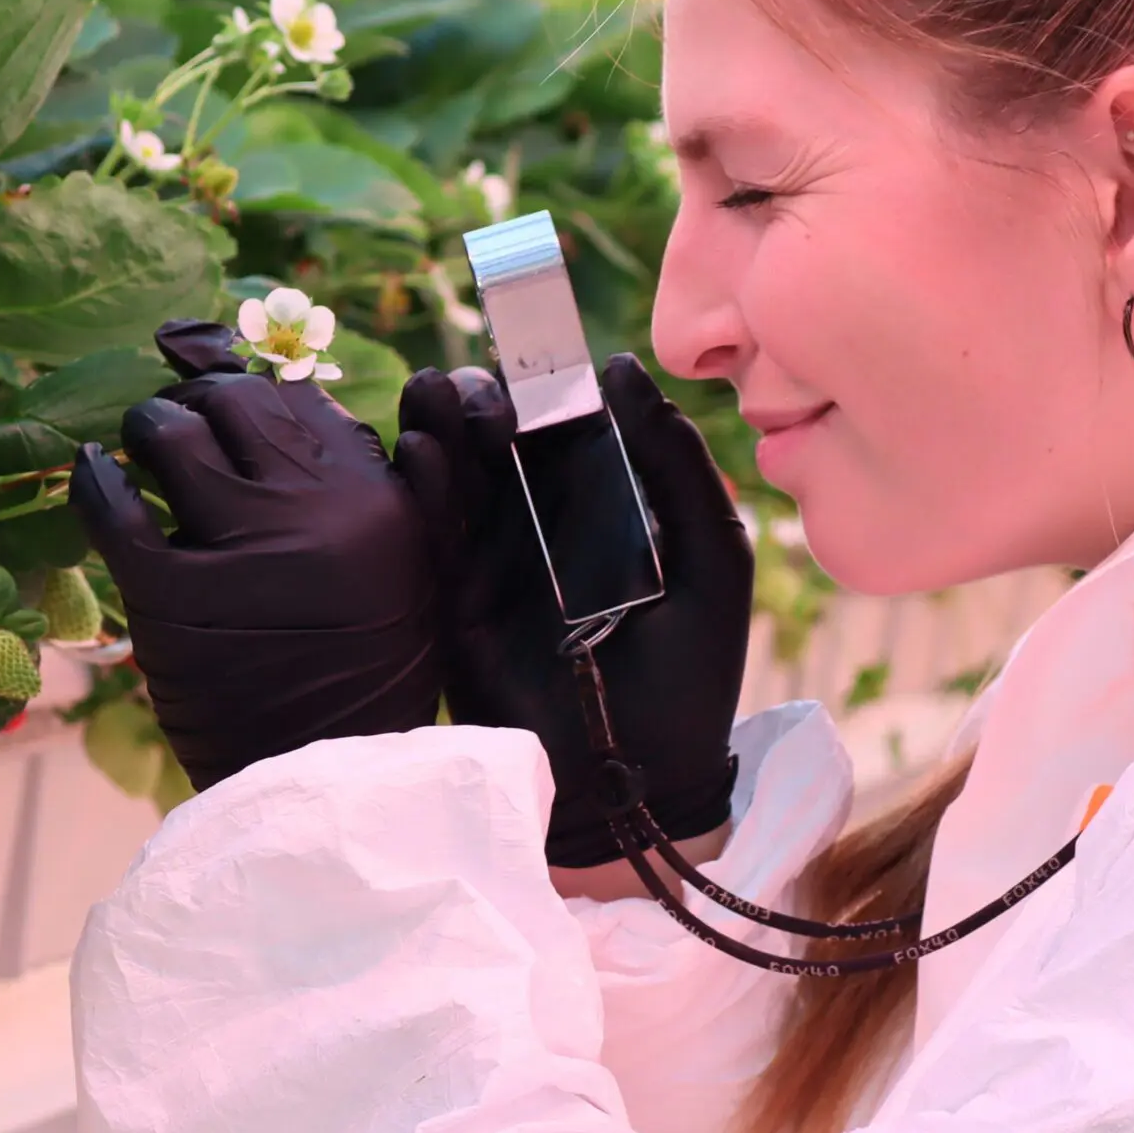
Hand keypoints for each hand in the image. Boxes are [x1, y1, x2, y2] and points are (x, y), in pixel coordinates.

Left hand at [70, 320, 441, 792]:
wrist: (327, 779)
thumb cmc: (368, 671)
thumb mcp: (417, 565)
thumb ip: (407, 479)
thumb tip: (373, 385)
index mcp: (377, 497)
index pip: (299, 396)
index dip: (248, 384)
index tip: (219, 390)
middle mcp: (312, 510)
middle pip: (234, 403)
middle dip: (197, 403)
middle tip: (179, 424)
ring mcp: (238, 550)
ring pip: (171, 435)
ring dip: (150, 431)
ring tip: (144, 451)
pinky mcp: (171, 597)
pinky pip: (113, 507)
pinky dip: (94, 481)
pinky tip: (92, 474)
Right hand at [395, 354, 753, 868]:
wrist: (636, 780)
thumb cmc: (689, 674)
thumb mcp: (713, 557)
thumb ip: (678, 466)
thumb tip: (623, 369)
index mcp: (605, 509)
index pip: (564, 428)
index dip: (544, 386)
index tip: (534, 351)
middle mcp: (543, 527)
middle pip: (498, 442)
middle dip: (482, 401)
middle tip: (479, 386)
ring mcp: (493, 562)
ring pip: (455, 474)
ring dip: (441, 427)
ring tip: (437, 395)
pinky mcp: (454, 599)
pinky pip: (430, 530)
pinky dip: (420, 485)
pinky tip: (420, 449)